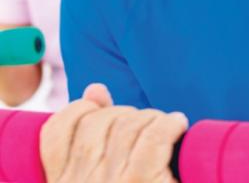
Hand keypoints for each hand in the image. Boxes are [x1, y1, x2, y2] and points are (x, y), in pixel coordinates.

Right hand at [40, 83, 187, 182]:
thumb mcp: (96, 179)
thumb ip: (89, 138)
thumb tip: (96, 88)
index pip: (56, 133)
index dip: (82, 110)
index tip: (103, 106)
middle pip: (100, 123)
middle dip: (127, 114)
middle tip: (149, 124)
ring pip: (129, 126)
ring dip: (152, 118)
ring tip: (167, 126)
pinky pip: (155, 137)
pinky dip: (169, 125)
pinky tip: (178, 126)